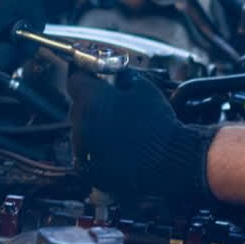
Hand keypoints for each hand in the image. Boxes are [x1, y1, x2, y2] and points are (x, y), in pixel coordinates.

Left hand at [67, 72, 218, 204]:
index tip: (96, 83)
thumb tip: (115, 72)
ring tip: (121, 134)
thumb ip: (124, 77)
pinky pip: (86, 156)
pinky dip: (96, 153)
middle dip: (92, 106)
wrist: (168, 161)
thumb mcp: (144, 88)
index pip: (75, 82)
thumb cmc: (158, 122)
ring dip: (94, 130)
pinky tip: (117, 151)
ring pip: (81, 132)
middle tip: (116, 109)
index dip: (87, 80)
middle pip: (78, 108)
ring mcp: (83, 150)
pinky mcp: (89, 171)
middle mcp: (81, 124)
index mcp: (91, 100)